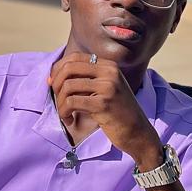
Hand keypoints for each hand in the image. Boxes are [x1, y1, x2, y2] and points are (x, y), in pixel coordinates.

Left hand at [48, 53, 161, 167]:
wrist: (139, 133)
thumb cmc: (118, 113)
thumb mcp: (106, 89)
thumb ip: (86, 79)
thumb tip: (54, 76)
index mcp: (109, 65)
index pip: (75, 57)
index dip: (58, 68)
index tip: (52, 83)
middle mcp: (109, 72)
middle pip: (69, 68)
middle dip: (56, 83)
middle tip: (56, 98)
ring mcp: (107, 87)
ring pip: (68, 86)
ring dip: (60, 102)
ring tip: (64, 113)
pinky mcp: (103, 104)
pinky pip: (71, 102)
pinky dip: (64, 112)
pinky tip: (69, 120)